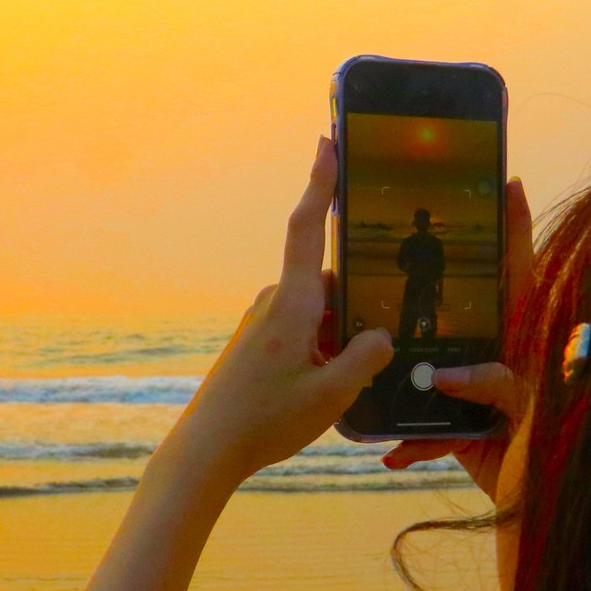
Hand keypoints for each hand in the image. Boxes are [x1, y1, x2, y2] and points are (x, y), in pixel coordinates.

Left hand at [162, 137, 394, 487]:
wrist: (206, 450)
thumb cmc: (266, 421)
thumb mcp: (332, 396)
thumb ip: (365, 359)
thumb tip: (382, 335)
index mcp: (294, 303)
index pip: (308, 227)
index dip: (320, 182)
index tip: (328, 141)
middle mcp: (276, 302)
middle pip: (331, 282)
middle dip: (359, 303)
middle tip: (384, 339)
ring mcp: (264, 322)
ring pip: (321, 312)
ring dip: (341, 335)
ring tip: (352, 382)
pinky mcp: (258, 343)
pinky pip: (305, 330)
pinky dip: (324, 349)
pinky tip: (329, 389)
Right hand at [381, 178, 535, 497]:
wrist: (556, 525)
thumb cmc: (559, 461)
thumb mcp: (535, 414)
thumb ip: (496, 384)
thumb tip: (446, 374)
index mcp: (533, 345)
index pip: (523, 277)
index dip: (516, 231)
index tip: (508, 184)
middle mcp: (507, 362)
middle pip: (467, 318)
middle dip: (432, 299)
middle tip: (396, 264)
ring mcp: (486, 399)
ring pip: (437, 375)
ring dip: (408, 382)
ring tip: (371, 368)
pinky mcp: (469, 437)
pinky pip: (432, 433)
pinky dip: (413, 444)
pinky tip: (392, 454)